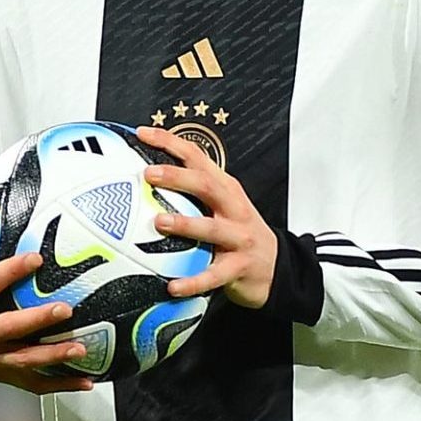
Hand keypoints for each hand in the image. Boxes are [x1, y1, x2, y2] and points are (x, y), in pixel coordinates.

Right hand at [0, 199, 93, 393]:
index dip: (9, 272)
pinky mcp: (0, 375)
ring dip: (52, 357)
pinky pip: (31, 384)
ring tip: (81, 348)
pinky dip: (58, 385)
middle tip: (65, 309)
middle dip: (35, 321)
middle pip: (6, 329)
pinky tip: (85, 382)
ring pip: (22, 361)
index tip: (35, 258)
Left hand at [136, 126, 279, 308]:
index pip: (197, 157)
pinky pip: (213, 275)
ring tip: (160, 222)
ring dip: (186, 224)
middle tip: (149, 174)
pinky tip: (172, 286)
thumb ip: (192, 191)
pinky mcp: (239, 266)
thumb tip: (145, 178)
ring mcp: (239, 237)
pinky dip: (193, 281)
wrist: (277, 267)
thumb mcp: (222, 205)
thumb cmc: (239, 233)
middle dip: (178, 177)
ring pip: (212, 228)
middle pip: (207, 185)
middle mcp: (233, 208)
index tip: (143, 134)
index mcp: (225, 188)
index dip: (171, 142)